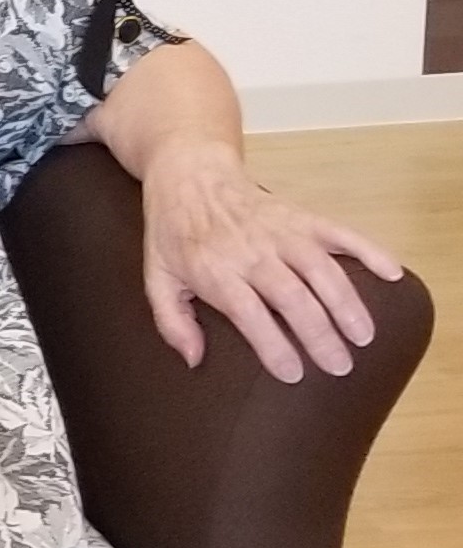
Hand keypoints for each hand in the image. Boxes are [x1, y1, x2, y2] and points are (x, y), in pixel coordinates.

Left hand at [139, 142, 402, 380]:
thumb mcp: (156, 277)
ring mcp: (280, 231)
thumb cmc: (173, 233)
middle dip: (319, 334)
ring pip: (321, 269)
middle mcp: (252, 251)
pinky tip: (392, 274)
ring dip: (346, 303)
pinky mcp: (301, 217)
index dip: (273, 344)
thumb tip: (193, 360)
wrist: (190, 174)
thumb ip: (171, 322)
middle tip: (339, 366)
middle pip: (292, 296)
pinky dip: (369, 251)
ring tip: (364, 336)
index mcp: (214, 270)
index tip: (293, 373)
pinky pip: (340, 233)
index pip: (248, 313)